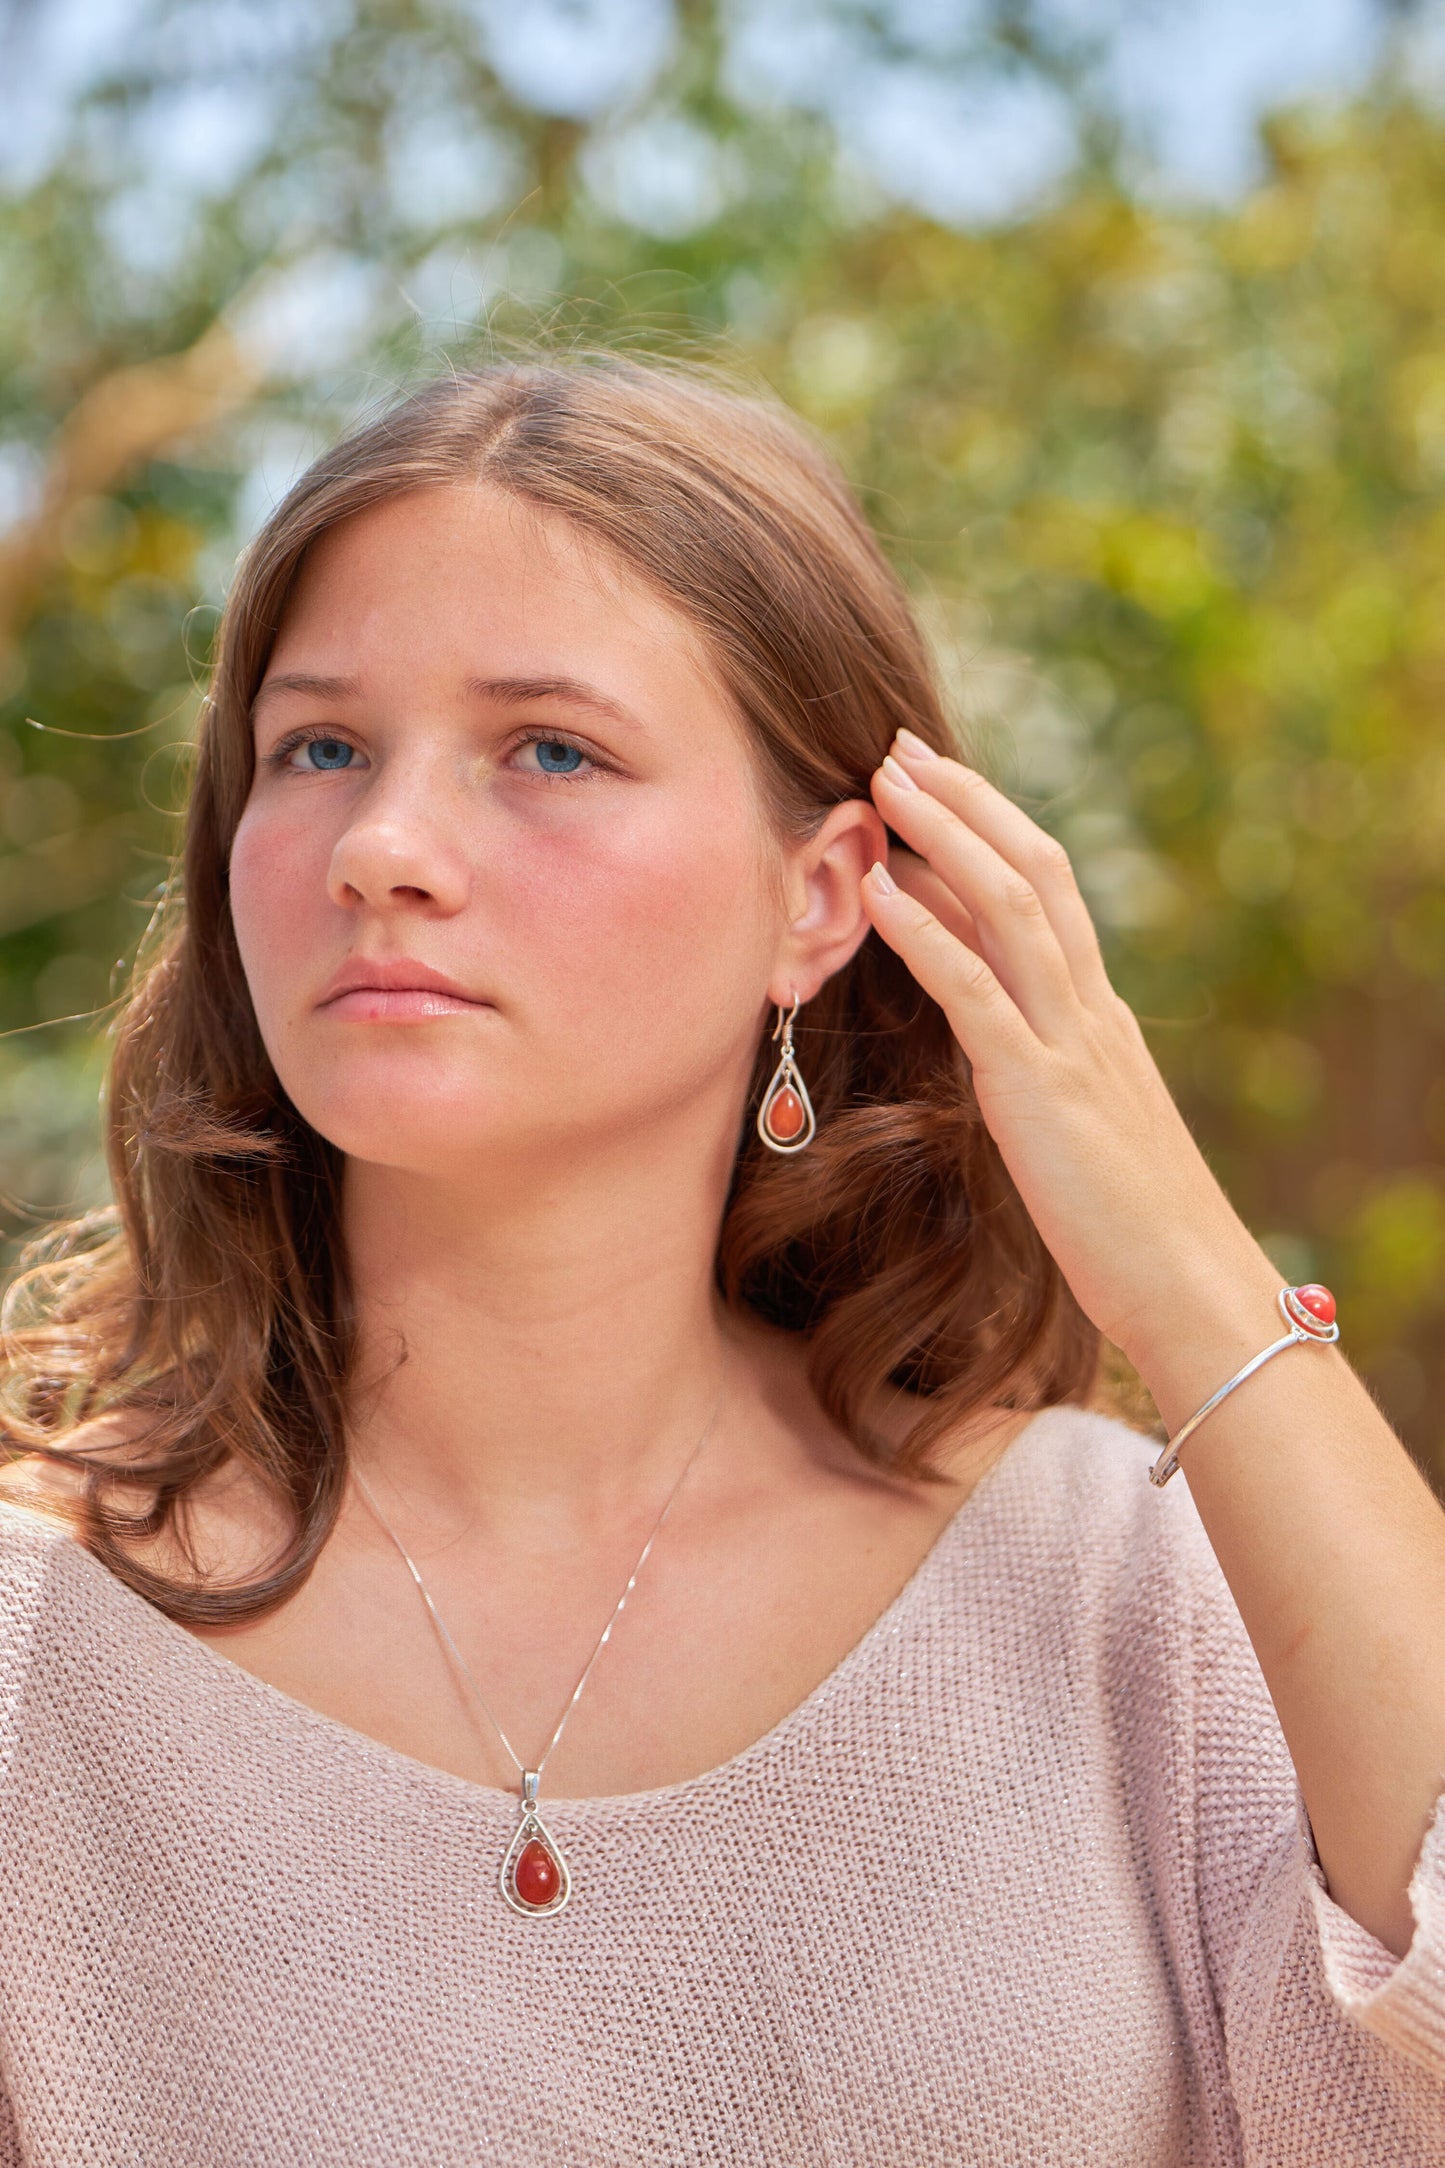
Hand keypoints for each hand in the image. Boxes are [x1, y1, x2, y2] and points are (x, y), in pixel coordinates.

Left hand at [860, 729, 1276, 1366]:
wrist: (1190, 1286)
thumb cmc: (1130, 1225)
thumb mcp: (1083, 1122)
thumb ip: (1042, 1065)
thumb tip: (987, 1027)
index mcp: (1100, 1014)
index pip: (1048, 887)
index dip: (990, 825)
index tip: (935, 781)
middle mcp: (1090, 1009)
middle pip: (1034, 868)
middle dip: (963, 801)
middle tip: (896, 748)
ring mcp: (1070, 1044)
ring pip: (1010, 906)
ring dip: (940, 837)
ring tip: (880, 787)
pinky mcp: (1040, 1091)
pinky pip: (977, 992)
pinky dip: (925, 934)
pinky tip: (876, 894)